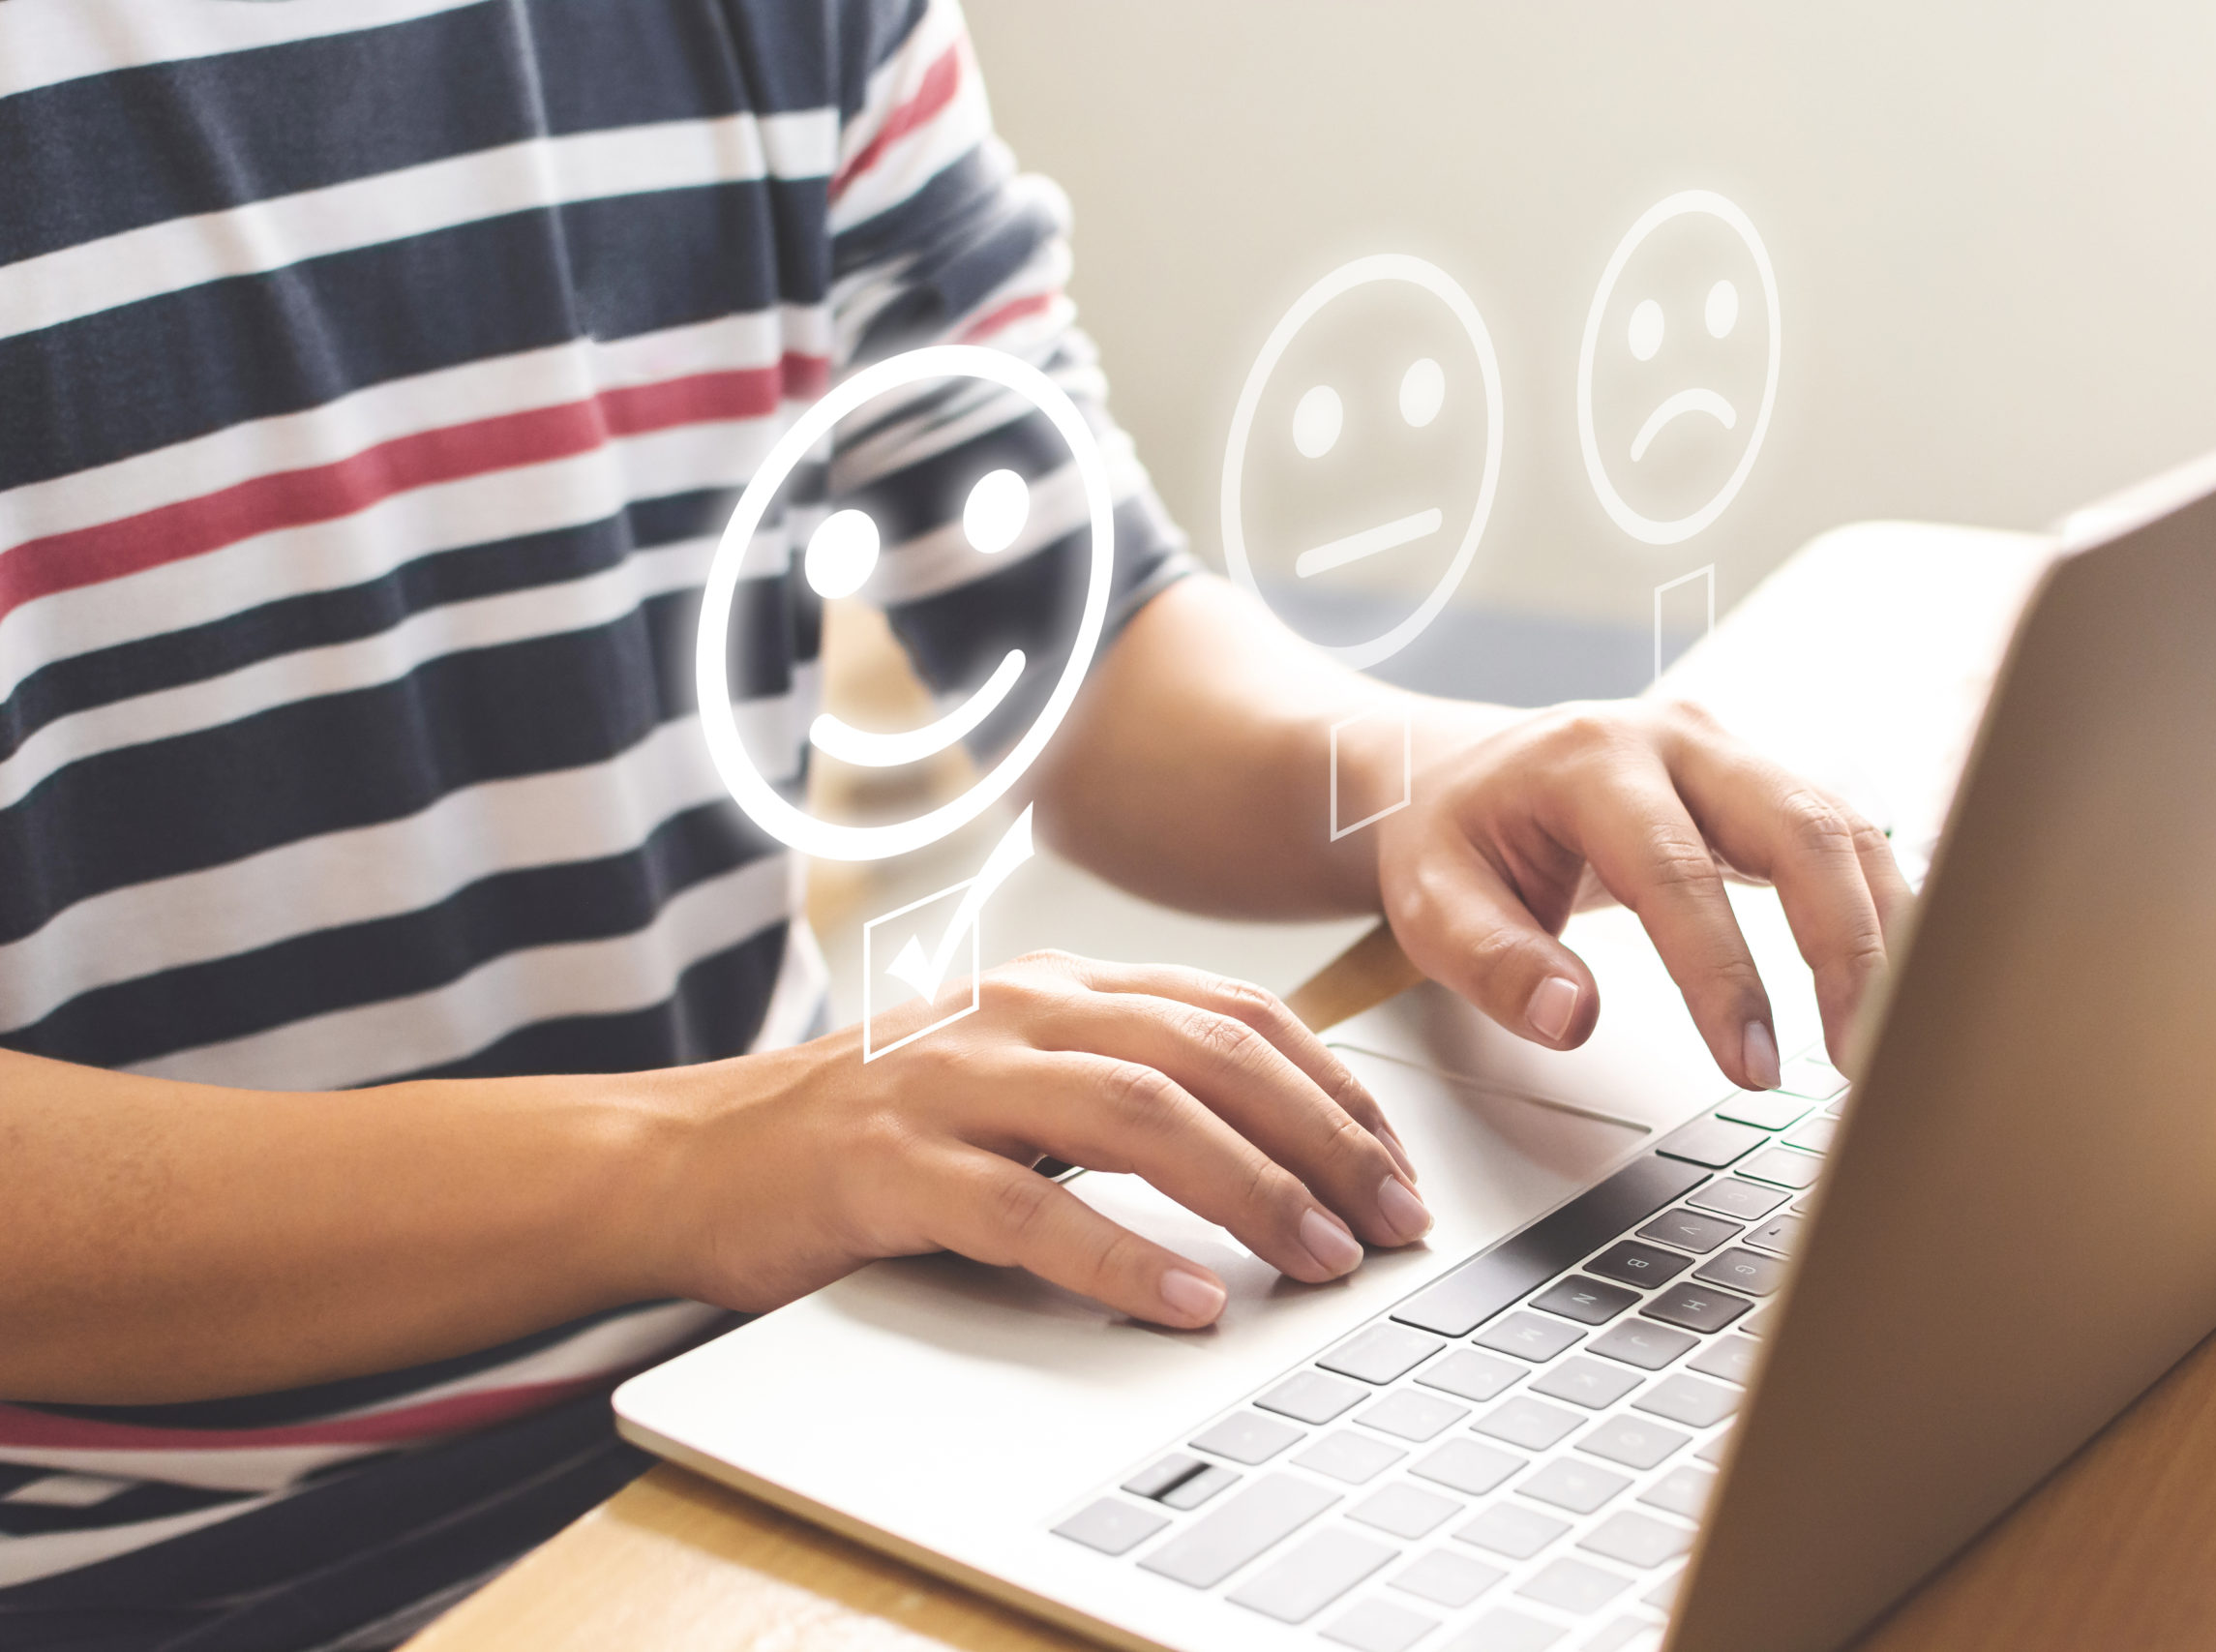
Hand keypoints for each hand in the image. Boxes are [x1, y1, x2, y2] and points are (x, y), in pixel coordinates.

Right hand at [652, 953, 1428, 1328]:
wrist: (694, 1154)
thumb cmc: (875, 1129)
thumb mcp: (1012, 1073)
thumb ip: (1123, 1080)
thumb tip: (1281, 1145)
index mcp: (1057, 987)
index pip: (1234, 1013)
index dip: (1333, 1088)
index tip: (1395, 1163)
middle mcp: (1017, 1012)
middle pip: (1210, 1054)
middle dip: (1323, 1140)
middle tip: (1390, 1220)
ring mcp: (953, 1082)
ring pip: (1141, 1114)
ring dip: (1252, 1190)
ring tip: (1322, 1256)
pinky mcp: (894, 1165)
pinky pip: (1030, 1208)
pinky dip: (1122, 1257)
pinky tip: (1187, 1300)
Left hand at [1369, 700, 1911, 1086]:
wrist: (1455, 776)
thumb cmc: (1449, 840)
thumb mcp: (1430, 904)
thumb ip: (1494, 963)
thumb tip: (1575, 1019)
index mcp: (1589, 760)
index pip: (1678, 871)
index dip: (1725, 975)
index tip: (1751, 1067)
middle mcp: (1675, 737)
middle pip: (1798, 827)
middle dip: (1847, 947)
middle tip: (1860, 1058)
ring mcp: (1728, 752)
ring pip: (1841, 826)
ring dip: (1882, 931)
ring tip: (1889, 1036)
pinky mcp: (1758, 783)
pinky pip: (1842, 837)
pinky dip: (1878, 908)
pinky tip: (1895, 979)